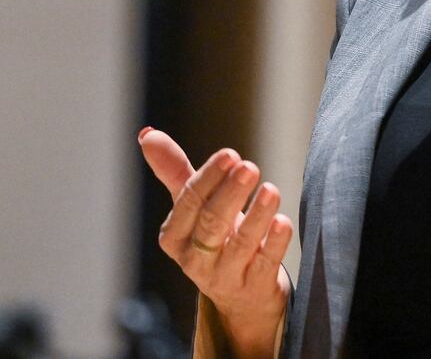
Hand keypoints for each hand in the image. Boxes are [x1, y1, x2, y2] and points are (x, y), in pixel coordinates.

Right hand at [139, 127, 291, 357]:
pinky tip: (283, 222)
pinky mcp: (255, 288)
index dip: (209, 178)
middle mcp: (196, 260)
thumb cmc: (215, 239)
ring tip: (271, 190)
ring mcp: (226, 277)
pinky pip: (265, 265)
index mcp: (174, 237)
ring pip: (240, 245)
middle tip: (249, 167)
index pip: (189, 203)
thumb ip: (174, 172)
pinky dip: (274, 243)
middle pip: (211, 224)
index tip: (230, 155)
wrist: (242, 297)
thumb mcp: (193, 209)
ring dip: (256, 216)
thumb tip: (147, 134)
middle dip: (230, 194)